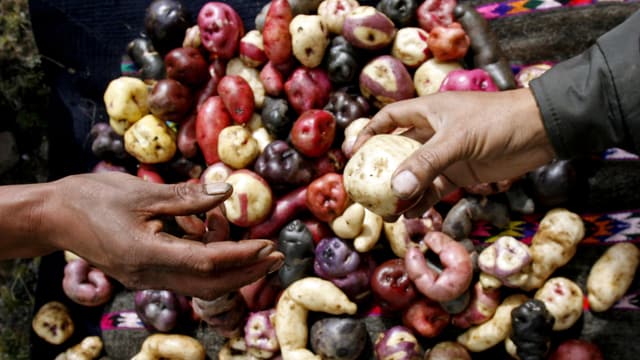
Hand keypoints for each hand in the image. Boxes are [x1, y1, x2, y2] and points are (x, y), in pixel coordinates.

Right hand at [40, 172, 283, 299]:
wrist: (53, 215)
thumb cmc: (92, 197)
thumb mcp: (142, 192)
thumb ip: (187, 197)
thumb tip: (226, 191)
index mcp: (147, 254)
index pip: (207, 263)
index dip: (242, 256)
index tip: (269, 247)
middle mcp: (149, 274)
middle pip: (210, 283)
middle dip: (247, 272)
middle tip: (277, 256)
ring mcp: (146, 277)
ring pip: (199, 283)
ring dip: (232, 269)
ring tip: (254, 246)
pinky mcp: (144, 271)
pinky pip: (185, 274)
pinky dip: (208, 262)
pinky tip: (217, 238)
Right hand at [354, 88, 554, 216]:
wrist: (542, 131)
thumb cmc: (497, 122)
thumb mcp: (457, 140)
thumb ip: (426, 164)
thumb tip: (396, 190)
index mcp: (427, 111)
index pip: (389, 119)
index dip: (369, 134)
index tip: (354, 155)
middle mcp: (432, 131)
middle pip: (398, 151)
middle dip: (383, 172)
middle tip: (367, 192)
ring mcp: (446, 154)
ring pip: (415, 174)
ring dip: (402, 192)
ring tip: (388, 212)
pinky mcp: (461, 172)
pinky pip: (434, 188)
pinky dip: (423, 200)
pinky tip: (413, 213)